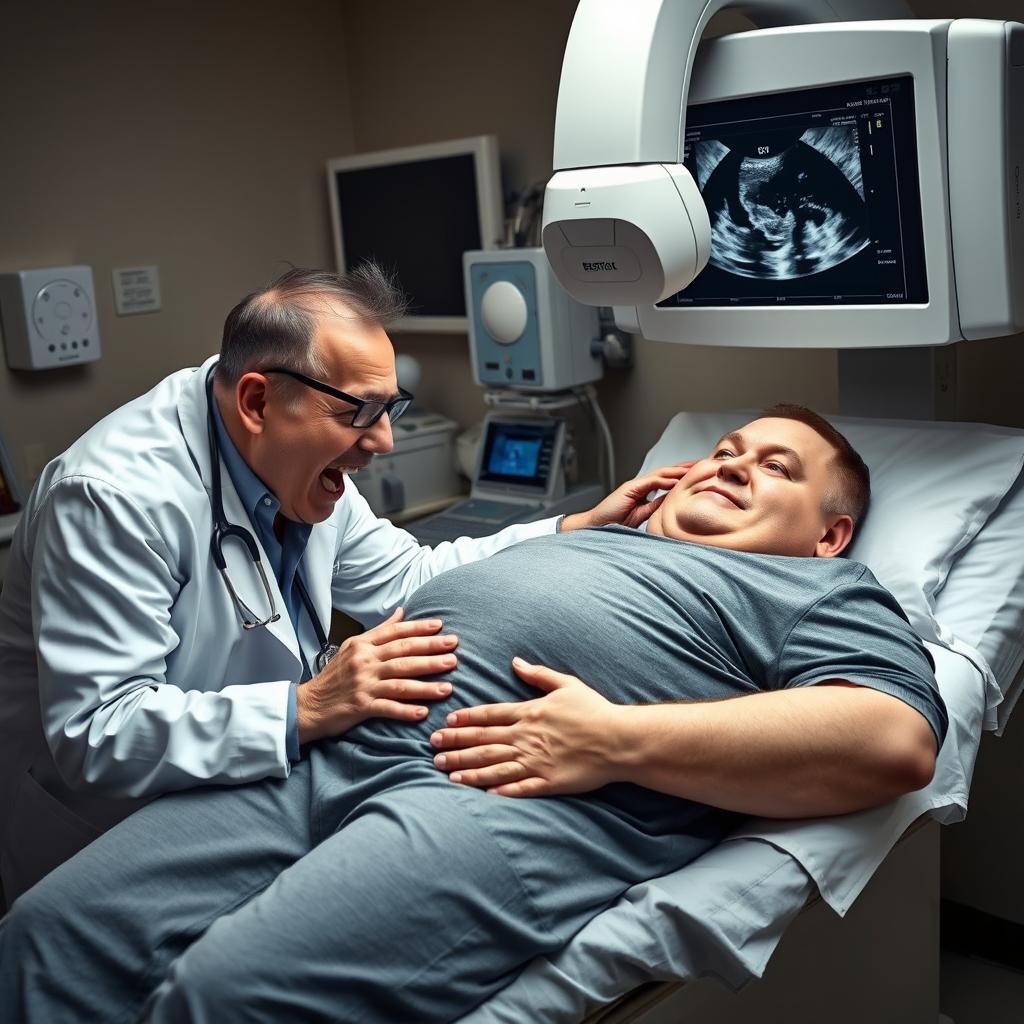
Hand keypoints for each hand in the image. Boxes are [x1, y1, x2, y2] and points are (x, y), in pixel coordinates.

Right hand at [297, 608, 457, 743]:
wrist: (309, 704)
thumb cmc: (335, 675)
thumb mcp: (353, 647)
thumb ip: (380, 631)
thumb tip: (401, 612)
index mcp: (363, 644)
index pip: (396, 633)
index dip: (419, 629)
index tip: (441, 627)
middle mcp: (364, 662)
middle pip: (403, 655)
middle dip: (430, 653)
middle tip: (454, 653)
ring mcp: (363, 684)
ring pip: (400, 682)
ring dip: (426, 685)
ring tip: (449, 687)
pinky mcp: (360, 706)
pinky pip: (387, 708)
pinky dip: (406, 710)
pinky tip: (423, 712)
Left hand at [429, 658, 619, 796]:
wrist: (619, 739)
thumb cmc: (594, 710)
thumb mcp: (566, 684)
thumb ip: (538, 675)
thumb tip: (515, 662)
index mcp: (530, 712)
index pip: (489, 715)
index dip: (465, 719)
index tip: (446, 721)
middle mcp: (527, 736)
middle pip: (484, 741)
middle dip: (456, 743)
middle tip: (433, 747)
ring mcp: (536, 761)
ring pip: (493, 765)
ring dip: (468, 768)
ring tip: (446, 770)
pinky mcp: (547, 782)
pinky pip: (518, 787)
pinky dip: (497, 790)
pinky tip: (479, 792)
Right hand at [561, 461, 695, 531]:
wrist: (596, 526)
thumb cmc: (613, 522)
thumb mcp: (641, 514)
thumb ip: (654, 506)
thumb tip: (670, 502)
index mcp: (643, 491)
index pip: (666, 480)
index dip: (681, 476)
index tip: (697, 474)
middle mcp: (639, 485)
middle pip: (665, 472)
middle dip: (683, 467)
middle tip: (702, 463)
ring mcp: (634, 485)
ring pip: (660, 473)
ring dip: (677, 470)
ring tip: (693, 467)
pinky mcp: (629, 488)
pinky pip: (650, 482)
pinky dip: (664, 479)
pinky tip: (676, 479)